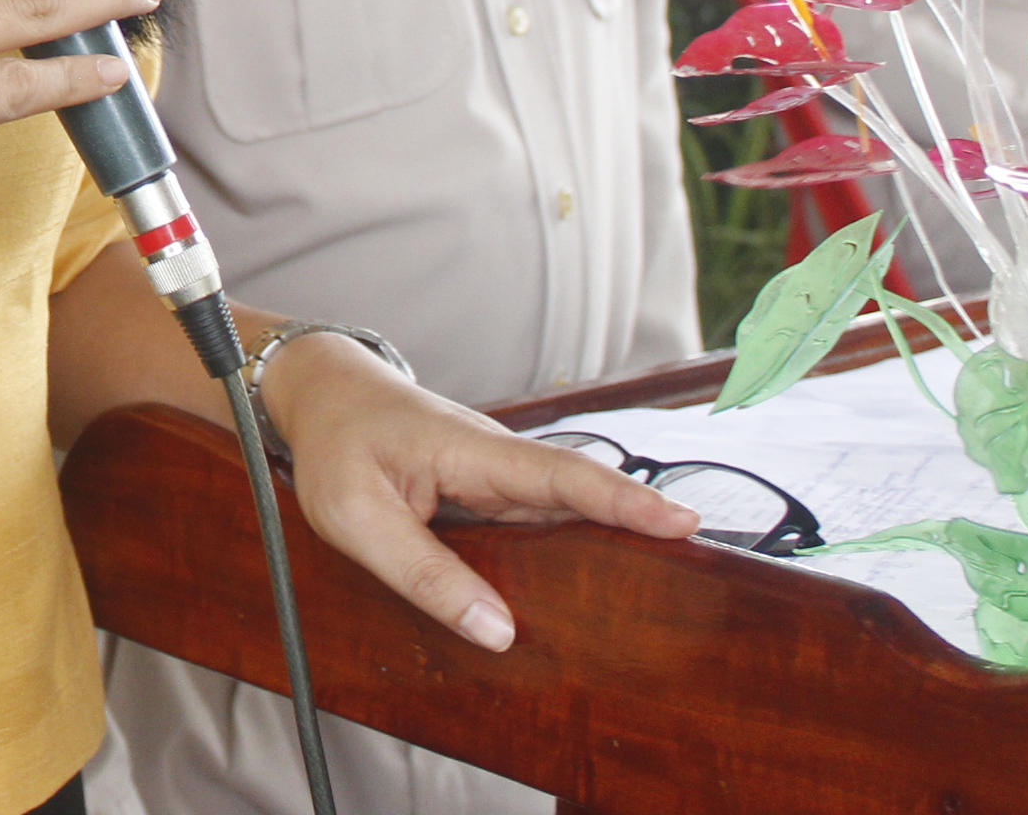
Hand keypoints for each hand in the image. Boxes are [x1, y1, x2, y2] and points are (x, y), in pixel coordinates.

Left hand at [263, 332, 698, 654]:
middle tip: (703, 576)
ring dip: (614, 550)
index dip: (623, 502)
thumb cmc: (337, 446)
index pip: (562, 476)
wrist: (324, 394)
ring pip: (567, 520)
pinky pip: (543, 532)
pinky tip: (599, 596)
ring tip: (671, 598)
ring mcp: (500, 483)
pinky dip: (575, 557)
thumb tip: (499, 632)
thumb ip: (423, 573)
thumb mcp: (357, 518)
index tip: (682, 523)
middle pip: (583, 502)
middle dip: (642, 533)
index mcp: (473, 452)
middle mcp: (500, 465)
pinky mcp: (493, 502)